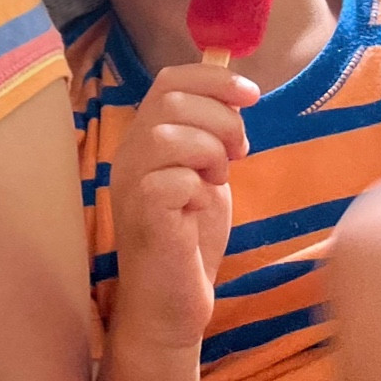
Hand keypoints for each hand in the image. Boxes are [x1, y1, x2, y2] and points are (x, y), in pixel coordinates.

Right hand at [109, 64, 258, 346]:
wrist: (171, 303)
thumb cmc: (190, 239)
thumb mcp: (206, 172)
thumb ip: (211, 134)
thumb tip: (236, 92)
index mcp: (143, 139)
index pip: (169, 80)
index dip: (214, 77)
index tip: (252, 95)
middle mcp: (128, 155)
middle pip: (171, 100)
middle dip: (221, 119)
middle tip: (238, 154)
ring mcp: (131, 185)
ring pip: (168, 135)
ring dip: (210, 152)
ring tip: (216, 181)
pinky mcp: (144, 216)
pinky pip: (173, 179)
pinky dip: (199, 190)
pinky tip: (199, 211)